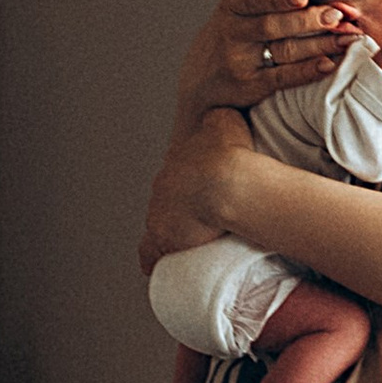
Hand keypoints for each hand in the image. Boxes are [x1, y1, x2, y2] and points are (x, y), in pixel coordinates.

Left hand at [139, 112, 251, 274]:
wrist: (228, 183)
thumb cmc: (231, 153)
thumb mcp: (224, 120)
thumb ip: (217, 118)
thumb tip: (219, 116)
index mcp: (175, 162)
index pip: (178, 176)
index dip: (192, 185)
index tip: (205, 193)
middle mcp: (161, 188)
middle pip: (168, 200)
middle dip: (182, 208)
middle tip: (205, 218)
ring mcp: (159, 215)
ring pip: (159, 226)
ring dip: (173, 232)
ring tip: (193, 243)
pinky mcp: (162, 239)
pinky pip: (150, 253)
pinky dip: (156, 259)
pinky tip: (164, 266)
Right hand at [176, 0, 356, 126]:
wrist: (200, 84)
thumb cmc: (233, 40)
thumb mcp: (238, 14)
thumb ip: (272, 3)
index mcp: (231, 6)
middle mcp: (231, 32)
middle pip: (274, 25)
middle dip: (310, 20)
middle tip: (338, 16)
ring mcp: (240, 61)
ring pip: (284, 49)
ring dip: (320, 44)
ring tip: (347, 39)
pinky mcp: (250, 86)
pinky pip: (283, 77)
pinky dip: (308, 71)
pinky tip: (328, 64)